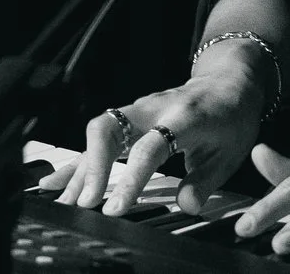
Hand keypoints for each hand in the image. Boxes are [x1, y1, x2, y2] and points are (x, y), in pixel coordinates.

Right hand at [46, 47, 271, 217]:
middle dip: (92, 167)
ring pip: (97, 134)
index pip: (149, 148)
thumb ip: (205, 181)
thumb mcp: (230, 153)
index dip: (130, 179)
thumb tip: (185, 207)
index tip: (115, 208)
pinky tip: (59, 182)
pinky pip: (98, 139)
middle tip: (84, 203)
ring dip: (80, 168)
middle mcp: (151, 109)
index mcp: (182, 117)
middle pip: (109, 129)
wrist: (226, 81)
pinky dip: (80, 162)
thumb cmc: (230, 117)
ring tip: (64, 201)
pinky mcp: (128, 118)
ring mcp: (135, 111)